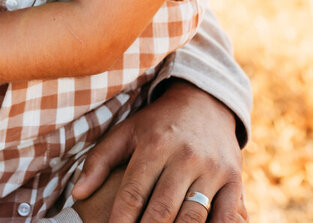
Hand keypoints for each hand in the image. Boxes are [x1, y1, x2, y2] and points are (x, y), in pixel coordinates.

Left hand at [71, 80, 246, 222]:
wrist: (205, 101)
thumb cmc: (158, 123)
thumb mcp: (126, 132)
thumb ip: (99, 161)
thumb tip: (77, 194)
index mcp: (155, 145)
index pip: (133, 193)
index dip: (120, 221)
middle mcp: (185, 157)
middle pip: (162, 210)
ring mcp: (213, 169)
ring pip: (193, 217)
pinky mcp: (234, 180)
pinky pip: (227, 216)